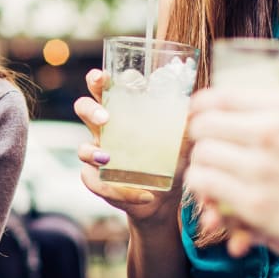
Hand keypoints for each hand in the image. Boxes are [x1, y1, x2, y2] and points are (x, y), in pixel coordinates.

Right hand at [73, 68, 176, 223]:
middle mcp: (105, 130)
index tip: (102, 77)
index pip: (104, 90)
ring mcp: (98, 156)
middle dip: (90, 110)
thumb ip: (185, 125)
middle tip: (105, 118)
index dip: (98, 81)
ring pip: (82, 149)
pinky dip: (117, 191)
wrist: (165, 200)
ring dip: (93, 153)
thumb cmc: (170, 161)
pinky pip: (95, 182)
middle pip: (83, 109)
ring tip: (108, 158)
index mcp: (122, 113)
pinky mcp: (97, 180)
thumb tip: (196, 110)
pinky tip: (142, 195)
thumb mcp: (182, 140)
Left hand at [185, 86, 278, 263]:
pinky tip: (213, 191)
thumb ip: (270, 112)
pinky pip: (204, 184)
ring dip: (202, 164)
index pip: (222, 97)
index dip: (201, 105)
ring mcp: (262, 169)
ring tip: (213, 169)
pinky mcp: (256, 203)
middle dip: (202, 137)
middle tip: (210, 146)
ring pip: (200, 155)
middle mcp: (272, 133)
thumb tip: (215, 106)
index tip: (197, 112)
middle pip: (203, 125)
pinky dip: (203, 188)